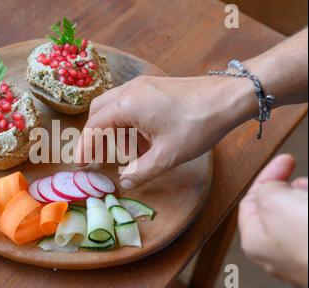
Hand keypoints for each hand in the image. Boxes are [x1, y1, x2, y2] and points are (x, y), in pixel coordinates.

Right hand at [76, 75, 254, 188]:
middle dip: (96, 136)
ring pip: (113, 106)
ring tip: (124, 152)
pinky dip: (126, 121)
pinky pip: (129, 103)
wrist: (228, 97)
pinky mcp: (153, 85)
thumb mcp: (166, 156)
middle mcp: (129, 90)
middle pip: (99, 113)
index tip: (80, 164)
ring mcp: (141, 85)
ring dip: (113, 129)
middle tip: (100, 158)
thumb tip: (124, 183)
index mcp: (127, 105)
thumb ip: (140, 171)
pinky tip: (141, 138)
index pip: (94, 127)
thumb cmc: (197, 125)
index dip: (85, 147)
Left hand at [239, 154, 307, 287]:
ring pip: (302, 216)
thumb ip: (265, 189)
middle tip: (304, 182)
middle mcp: (278, 253)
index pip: (251, 201)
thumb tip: (273, 187)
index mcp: (255, 241)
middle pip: (280, 208)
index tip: (286, 160)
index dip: (267, 176)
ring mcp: (304, 256)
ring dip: (307, 198)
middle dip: (294, 188)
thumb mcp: (273, 201)